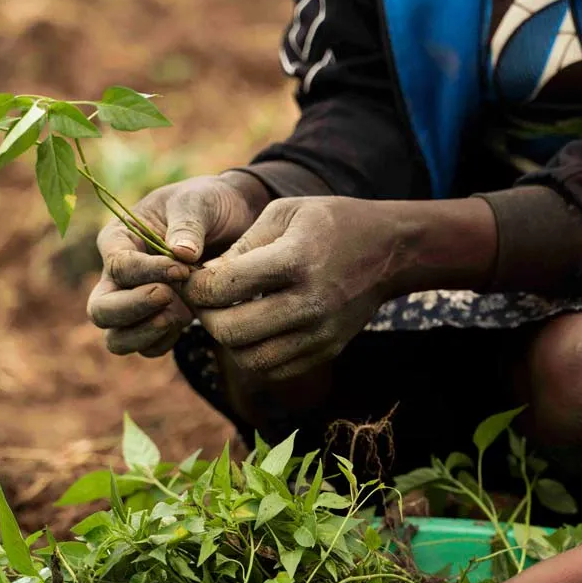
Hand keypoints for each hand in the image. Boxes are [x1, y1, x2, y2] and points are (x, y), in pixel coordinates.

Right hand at [87, 172, 269, 357]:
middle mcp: (118, 276)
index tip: (183, 268)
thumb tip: (181, 253)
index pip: (117, 266)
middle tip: (170, 297)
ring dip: (147, 332)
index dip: (147, 273)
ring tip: (183, 313)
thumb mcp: (198, 202)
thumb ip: (187, 224)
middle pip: (101, 310)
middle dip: (133, 309)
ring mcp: (135, 303)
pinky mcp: (158, 321)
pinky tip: (189, 320)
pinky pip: (148, 347)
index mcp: (118, 240)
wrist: (233, 221)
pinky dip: (165, 341)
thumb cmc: (208, 205)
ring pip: (117, 338)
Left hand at [180, 196, 409, 380]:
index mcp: (295, 260)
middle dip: (207, 317)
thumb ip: (241, 245)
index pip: (223, 287)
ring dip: (229, 342)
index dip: (196, 286)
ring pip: (251, 360)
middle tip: (206, 302)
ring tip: (229, 317)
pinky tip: (255, 331)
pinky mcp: (327, 350)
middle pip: (232, 331)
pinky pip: (275, 369)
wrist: (389, 251)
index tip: (193, 279)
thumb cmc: (330, 224)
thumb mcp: (284, 213)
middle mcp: (309, 303)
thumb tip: (204, 278)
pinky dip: (254, 356)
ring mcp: (320, 333)